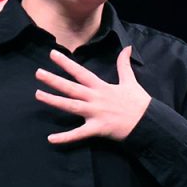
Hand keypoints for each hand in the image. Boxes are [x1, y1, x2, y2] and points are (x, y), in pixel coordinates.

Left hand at [35, 47, 150, 143]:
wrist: (148, 122)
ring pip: (71, 106)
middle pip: (71, 88)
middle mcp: (95, 98)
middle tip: (38, 73)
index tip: (52, 54)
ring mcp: (95, 113)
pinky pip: (78, 134)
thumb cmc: (138, 103)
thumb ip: (124, 65)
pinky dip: (65, 137)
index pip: (81, 72)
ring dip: (54, 101)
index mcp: (101, 87)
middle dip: (54, 80)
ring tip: (38, 95)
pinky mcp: (97, 128)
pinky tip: (51, 139)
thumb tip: (127, 48)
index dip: (66, 63)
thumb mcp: (130, 81)